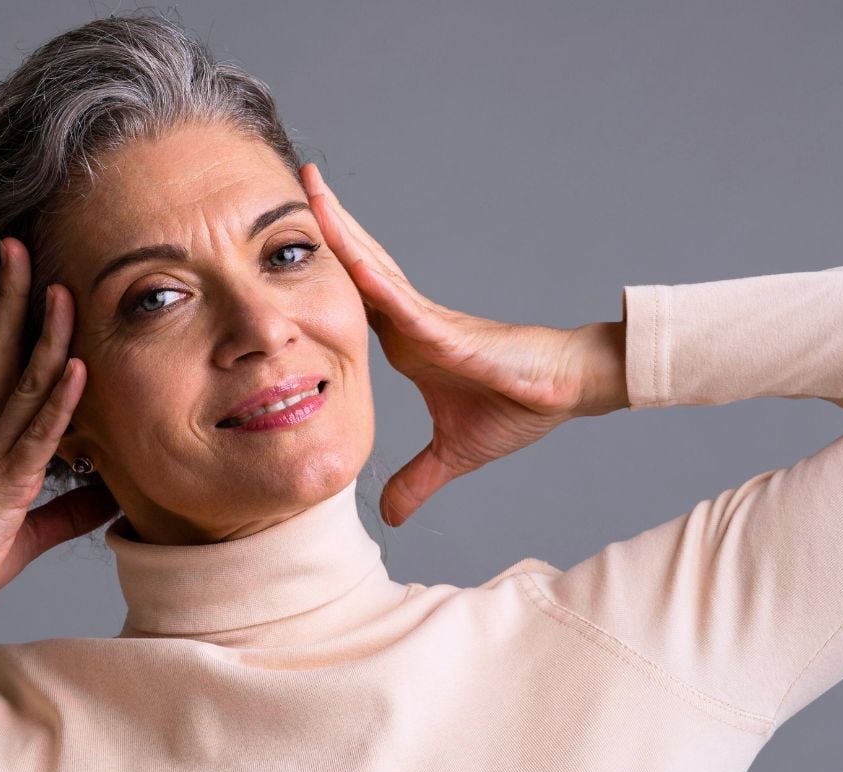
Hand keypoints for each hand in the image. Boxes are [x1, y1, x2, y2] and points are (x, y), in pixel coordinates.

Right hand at [0, 237, 119, 622]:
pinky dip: (61, 399)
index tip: (3, 271)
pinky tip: (79, 367)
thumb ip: (69, 510)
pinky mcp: (7, 480)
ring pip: (22, 380)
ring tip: (59, 287)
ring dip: (44, 333)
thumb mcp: (29, 529)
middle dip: (8, 296)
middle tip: (16, 245)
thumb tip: (109, 496)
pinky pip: (39, 434)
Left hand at [301, 163, 600, 527]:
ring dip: (343, 237)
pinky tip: (356, 264)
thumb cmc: (516, 406)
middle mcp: (410, 321)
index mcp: (403, 340)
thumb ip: (417, 479)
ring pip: (376, 274)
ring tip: (311, 198)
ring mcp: (431, 324)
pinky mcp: (456, 337)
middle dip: (323, 225)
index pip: (346, 298)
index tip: (275, 244)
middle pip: (355, 266)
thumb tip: (391, 516)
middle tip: (289, 184)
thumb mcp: (453, 454)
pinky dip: (382, 288)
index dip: (314, 269)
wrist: (568, 391)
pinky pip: (411, 309)